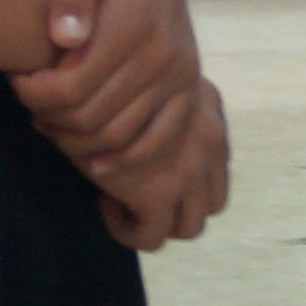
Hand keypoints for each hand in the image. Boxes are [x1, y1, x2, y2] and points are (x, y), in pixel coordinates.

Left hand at [12, 0, 198, 171]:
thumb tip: (64, 38)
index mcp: (131, 25)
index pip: (69, 89)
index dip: (31, 94)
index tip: (15, 78)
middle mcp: (161, 54)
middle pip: (91, 118)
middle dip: (49, 117)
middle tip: (28, 100)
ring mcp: (179, 72)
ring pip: (119, 135)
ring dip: (78, 140)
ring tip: (51, 119)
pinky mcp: (188, 83)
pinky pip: (161, 138)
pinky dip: (127, 156)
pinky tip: (96, 159)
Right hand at [84, 81, 229, 251]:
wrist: (87, 77)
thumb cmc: (104, 69)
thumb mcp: (143, 73)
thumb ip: (157, 95)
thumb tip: (153, 121)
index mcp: (209, 106)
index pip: (218, 160)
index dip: (188, 174)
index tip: (148, 167)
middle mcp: (212, 139)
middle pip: (213, 199)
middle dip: (181, 208)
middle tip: (141, 198)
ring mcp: (191, 171)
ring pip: (190, 225)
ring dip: (160, 222)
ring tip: (123, 205)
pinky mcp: (158, 194)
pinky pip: (152, 236)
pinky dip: (130, 231)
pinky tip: (105, 205)